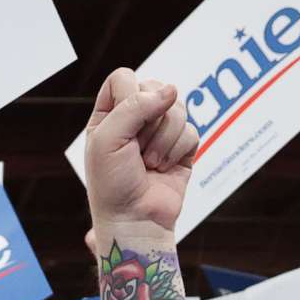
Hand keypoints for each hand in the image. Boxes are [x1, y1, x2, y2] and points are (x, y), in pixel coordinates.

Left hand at [80, 68, 196, 243]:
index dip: (130, 95)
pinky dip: (177, 151)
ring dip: (163, 139)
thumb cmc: (112, 184)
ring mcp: (160, 132)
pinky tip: (163, 169)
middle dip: (149, 122)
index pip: (124, 78)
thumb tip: (172, 90)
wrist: (135, 220)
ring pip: (177, 108)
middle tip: (137, 150)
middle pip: (156, 88)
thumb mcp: (108, 140)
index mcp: (109, 115)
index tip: (125, 124)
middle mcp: (135, 119)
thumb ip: (134, 106)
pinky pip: (191, 131)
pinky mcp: (183, 148)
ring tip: (149, 163)